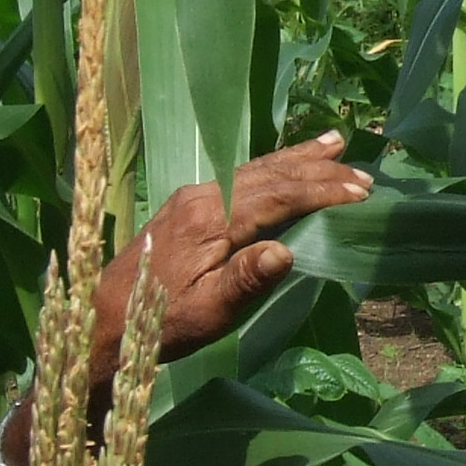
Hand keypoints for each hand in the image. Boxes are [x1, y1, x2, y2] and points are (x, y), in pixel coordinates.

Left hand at [91, 131, 372, 370]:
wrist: (103, 317)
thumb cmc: (160, 321)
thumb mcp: (207, 312)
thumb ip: (245, 281)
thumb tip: (286, 252)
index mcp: (210, 219)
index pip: (277, 196)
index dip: (320, 192)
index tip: (359, 193)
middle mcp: (202, 195)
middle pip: (270, 174)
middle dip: (318, 170)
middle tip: (363, 173)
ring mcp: (193, 196)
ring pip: (255, 169)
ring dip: (298, 159)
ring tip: (334, 143)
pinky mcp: (188, 204)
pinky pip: (240, 176)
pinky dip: (272, 167)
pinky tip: (285, 165)